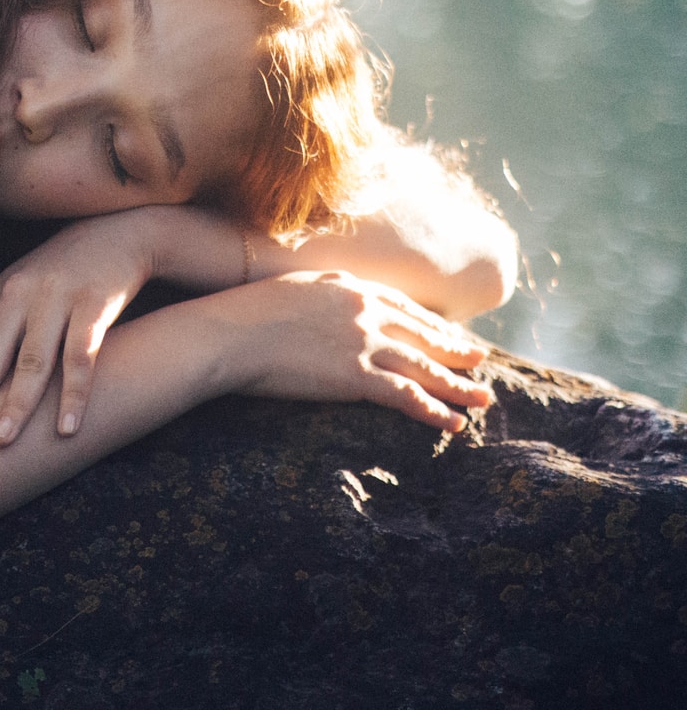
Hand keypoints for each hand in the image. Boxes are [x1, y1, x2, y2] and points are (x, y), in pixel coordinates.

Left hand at [0, 210, 157, 445]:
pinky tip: (66, 428)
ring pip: (31, 362)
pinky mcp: (93, 304)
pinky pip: (81, 357)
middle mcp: (17, 296)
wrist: (117, 233)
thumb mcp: (18, 293)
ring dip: (14, 405)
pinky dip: (73, 394)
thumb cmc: (60, 275)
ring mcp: (55, 299)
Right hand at [211, 270, 492, 433]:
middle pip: (423, 335)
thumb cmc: (244, 313)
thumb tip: (326, 308)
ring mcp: (363, 343)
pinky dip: (433, 411)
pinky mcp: (355, 375)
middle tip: (480, 361)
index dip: (431, 324)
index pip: (404, 307)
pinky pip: (406, 396)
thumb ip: (321, 296)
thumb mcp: (291, 289)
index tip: (449, 335)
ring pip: (423, 367)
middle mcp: (366, 311)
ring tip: (481, 398)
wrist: (228, 332)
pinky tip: (453, 423)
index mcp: (350, 286)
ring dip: (457, 385)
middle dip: (455, 350)